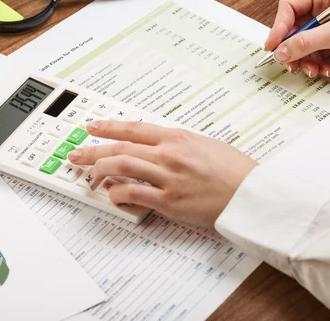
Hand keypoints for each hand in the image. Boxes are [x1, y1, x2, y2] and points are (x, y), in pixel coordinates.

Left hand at [68, 120, 257, 227]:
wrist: (252, 194)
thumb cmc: (235, 171)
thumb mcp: (205, 145)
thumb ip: (178, 144)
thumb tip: (157, 147)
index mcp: (177, 137)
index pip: (133, 128)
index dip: (108, 127)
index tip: (92, 127)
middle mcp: (168, 154)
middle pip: (120, 147)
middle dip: (93, 150)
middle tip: (77, 153)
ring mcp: (167, 177)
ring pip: (121, 167)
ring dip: (99, 170)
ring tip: (89, 175)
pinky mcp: (169, 202)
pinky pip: (133, 194)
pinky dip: (117, 194)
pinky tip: (112, 195)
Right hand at [265, 0, 329, 77]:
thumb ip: (305, 42)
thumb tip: (279, 52)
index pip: (289, 8)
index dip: (278, 27)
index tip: (272, 46)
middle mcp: (324, 9)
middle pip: (293, 30)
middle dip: (292, 49)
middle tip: (290, 64)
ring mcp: (329, 27)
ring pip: (302, 45)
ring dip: (303, 60)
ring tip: (312, 71)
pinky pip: (314, 54)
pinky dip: (315, 64)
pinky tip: (325, 71)